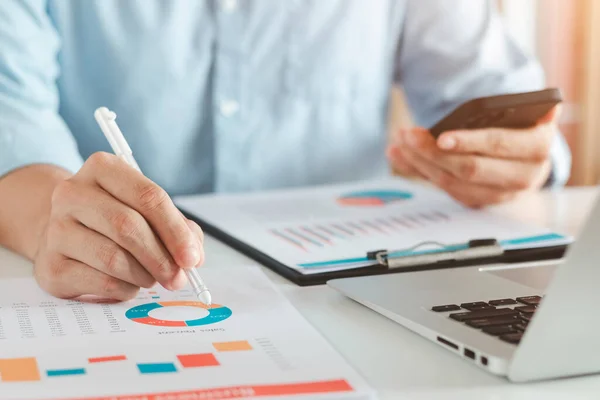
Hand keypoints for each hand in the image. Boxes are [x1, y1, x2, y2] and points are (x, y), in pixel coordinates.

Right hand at [34, 152, 204, 300]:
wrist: (64, 235)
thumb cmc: (115, 219)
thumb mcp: (147, 211)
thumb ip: (178, 228)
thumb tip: (192, 257)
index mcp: (102, 168)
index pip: (148, 197)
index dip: (176, 231)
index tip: (192, 257)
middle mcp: (72, 193)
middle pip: (128, 226)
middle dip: (161, 257)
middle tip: (178, 277)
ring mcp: (57, 229)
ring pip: (114, 258)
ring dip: (144, 275)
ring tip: (151, 277)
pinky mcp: (51, 264)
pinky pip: (100, 282)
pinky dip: (125, 288)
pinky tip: (129, 284)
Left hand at [387, 106, 559, 207]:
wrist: (526, 158)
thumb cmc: (519, 127)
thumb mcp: (521, 114)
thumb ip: (522, 110)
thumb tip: (551, 107)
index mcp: (537, 146)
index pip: (498, 144)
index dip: (468, 142)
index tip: (440, 137)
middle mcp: (524, 175)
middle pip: (470, 168)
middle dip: (433, 152)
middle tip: (407, 136)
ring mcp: (501, 194)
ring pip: (453, 182)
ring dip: (419, 161)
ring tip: (399, 143)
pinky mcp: (480, 202)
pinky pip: (446, 189)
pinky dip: (419, 170)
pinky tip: (400, 155)